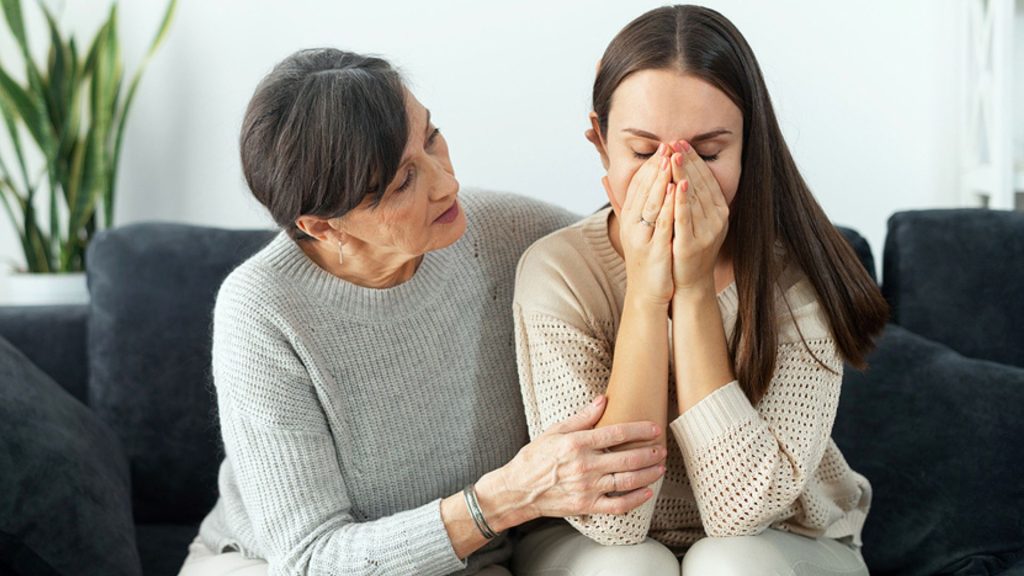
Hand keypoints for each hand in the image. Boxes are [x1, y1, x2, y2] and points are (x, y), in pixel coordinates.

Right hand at [498, 395, 665, 519]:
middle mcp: (584, 465)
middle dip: (650, 453)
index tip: (655, 429)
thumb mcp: (555, 431)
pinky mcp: (587, 506)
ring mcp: (587, 487)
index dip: (640, 430)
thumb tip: (603, 400)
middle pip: (628, 458)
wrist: (519, 490)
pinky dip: (636, 500)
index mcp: (577, 443)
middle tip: (662, 449)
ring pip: (627, 481)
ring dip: (648, 474)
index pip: (617, 433)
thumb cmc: (535, 457)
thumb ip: (582, 417)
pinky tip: (647, 492)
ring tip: (660, 468)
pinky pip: (618, 505)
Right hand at [606, 143, 676, 306]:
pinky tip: (678, 190)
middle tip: (667, 146)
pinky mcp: (655, 249)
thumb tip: (609, 180)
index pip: (637, 186)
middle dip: (656, 167)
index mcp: (629, 218)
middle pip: (643, 191)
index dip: (649, 166)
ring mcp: (642, 237)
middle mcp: (632, 225)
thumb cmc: (646, 259)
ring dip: (661, 180)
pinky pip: (663, 223)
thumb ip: (629, 205)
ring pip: (652, 203)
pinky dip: (670, 205)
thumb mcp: (636, 229)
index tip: (661, 148)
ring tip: (671, 160)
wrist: (646, 292)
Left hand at [670, 141, 728, 292]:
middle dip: (686, 162)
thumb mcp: (693, 219)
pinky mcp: (692, 244)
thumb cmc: (688, 248)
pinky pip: (685, 218)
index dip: (694, 160)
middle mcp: (717, 219)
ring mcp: (707, 232)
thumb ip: (691, 197)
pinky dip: (681, 201)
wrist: (690, 282)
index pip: (706, 179)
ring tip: (673, 156)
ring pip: (693, 198)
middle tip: (675, 142)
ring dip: (683, 174)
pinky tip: (677, 185)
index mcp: (718, 210)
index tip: (681, 142)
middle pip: (700, 184)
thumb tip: (684, 172)